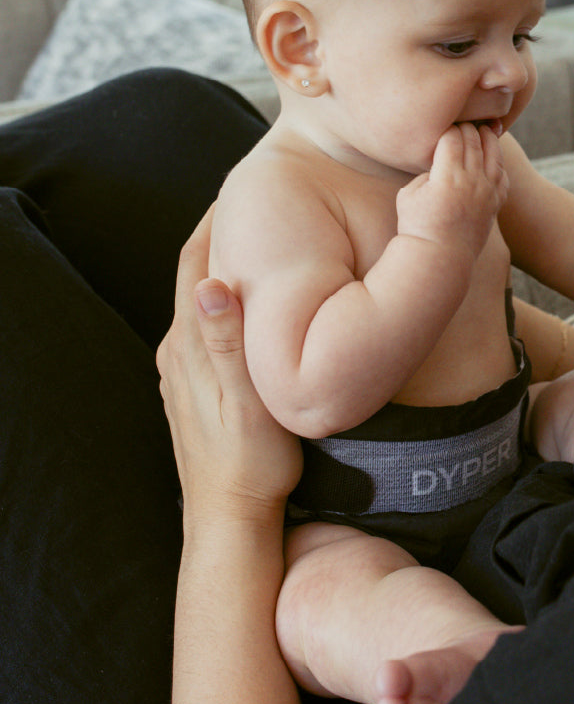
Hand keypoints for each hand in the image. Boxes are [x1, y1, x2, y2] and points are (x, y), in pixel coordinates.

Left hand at [156, 206, 302, 521]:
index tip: (245, 186)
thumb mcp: (246, 403)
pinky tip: (254, 303)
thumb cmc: (250, 462)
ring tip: (264, 240)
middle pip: (197, 274)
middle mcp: (179, 352)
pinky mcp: (197, 388)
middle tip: (260, 201)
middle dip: (223, 234)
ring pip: (203, 301)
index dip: (218, 221)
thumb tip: (210, 283)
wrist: (231, 516)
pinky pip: (209, 328)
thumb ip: (227, 344)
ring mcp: (185, 372)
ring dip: (227, 266)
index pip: (197, 263)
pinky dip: (228, 301)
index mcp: (189, 346)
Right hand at [396, 123, 508, 260]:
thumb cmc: (417, 226)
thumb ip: (425, 172)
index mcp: (448, 176)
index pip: (452, 138)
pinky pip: (503, 175)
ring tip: (484, 129)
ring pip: (494, 154)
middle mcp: (472, 181)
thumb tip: (439, 162)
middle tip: (463, 121)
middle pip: (474, 141)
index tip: (443, 126)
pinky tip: (492, 157)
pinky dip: (498, 162)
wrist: (439, 257)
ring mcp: (487, 192)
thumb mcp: (408, 194)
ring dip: (488, 138)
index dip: (447, 128)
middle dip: (468, 128)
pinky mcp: (495, 203)